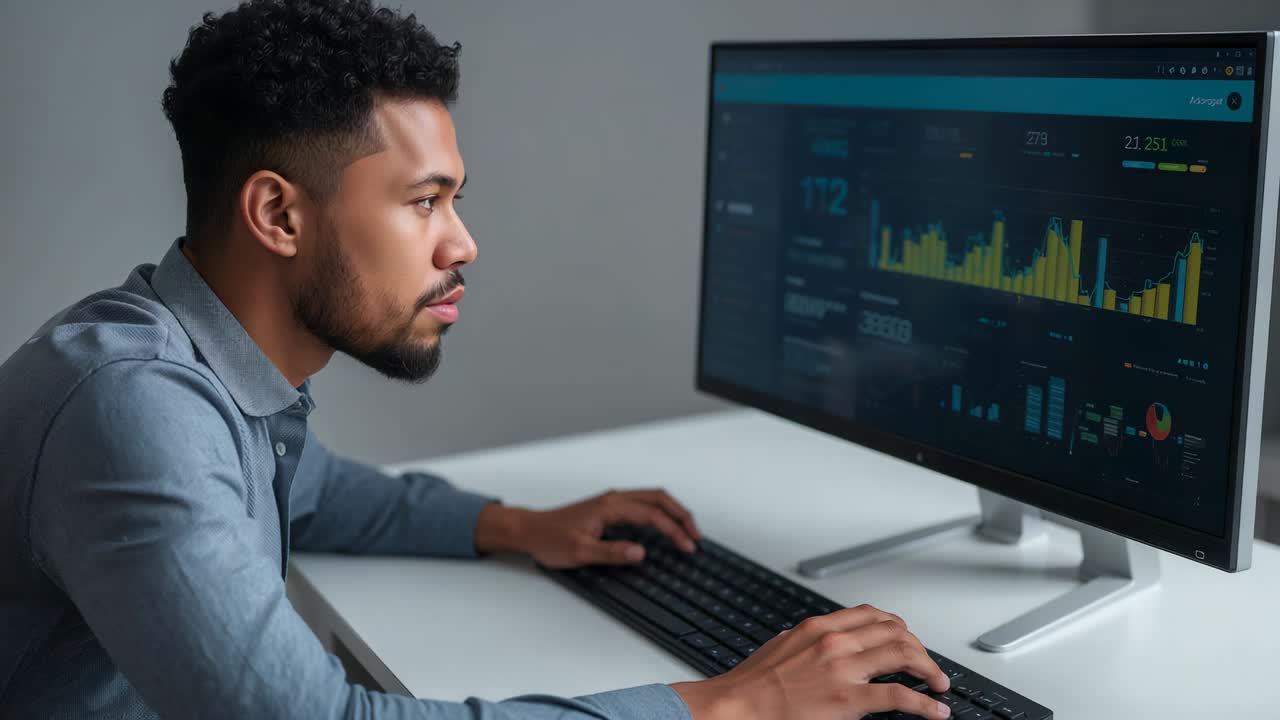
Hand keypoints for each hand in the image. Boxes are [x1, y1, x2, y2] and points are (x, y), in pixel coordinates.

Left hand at [474, 489, 701, 567]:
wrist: (530, 530)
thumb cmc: (550, 539)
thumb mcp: (580, 551)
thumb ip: (612, 552)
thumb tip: (640, 552)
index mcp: (610, 506)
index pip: (652, 515)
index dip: (674, 531)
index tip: (688, 546)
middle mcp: (614, 499)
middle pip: (659, 498)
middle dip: (681, 515)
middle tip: (697, 535)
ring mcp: (612, 501)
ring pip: (652, 498)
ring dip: (672, 511)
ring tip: (687, 530)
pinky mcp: (609, 507)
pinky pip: (643, 504)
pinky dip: (660, 512)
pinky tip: (663, 526)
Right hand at [671, 604, 951, 719]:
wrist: (736, 706)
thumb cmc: (752, 684)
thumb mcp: (782, 646)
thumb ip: (809, 641)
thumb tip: (823, 643)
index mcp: (819, 627)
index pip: (873, 615)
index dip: (899, 628)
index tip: (908, 640)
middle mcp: (835, 641)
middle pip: (896, 631)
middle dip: (920, 649)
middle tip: (928, 667)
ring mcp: (844, 669)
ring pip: (905, 655)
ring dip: (930, 670)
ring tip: (939, 685)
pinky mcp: (849, 700)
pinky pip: (900, 697)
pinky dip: (925, 704)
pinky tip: (935, 711)